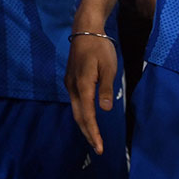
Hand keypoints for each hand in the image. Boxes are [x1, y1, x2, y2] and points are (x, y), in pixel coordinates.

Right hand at [65, 28, 118, 154]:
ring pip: (75, 110)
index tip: (100, 147)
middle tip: (98, 148)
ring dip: (84, 125)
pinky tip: (88, 119)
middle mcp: (72, 87)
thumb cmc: (100, 48)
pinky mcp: (71, 80)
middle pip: (78, 116)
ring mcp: (70, 83)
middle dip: (88, 133)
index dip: (93, 132)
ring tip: (94, 137)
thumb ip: (106, 88)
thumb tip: (104, 109)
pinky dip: (81, 114)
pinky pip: (75, 102)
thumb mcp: (108, 67)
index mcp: (82, 85)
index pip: (87, 115)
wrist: (85, 30)